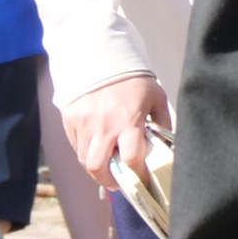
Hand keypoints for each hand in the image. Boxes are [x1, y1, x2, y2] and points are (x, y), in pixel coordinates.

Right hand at [62, 73, 171, 192]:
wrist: (102, 56)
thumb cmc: (134, 79)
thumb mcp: (156, 97)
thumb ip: (162, 123)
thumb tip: (167, 146)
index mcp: (129, 120)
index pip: (131, 159)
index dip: (136, 175)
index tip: (141, 180)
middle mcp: (104, 125)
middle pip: (98, 167)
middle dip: (107, 181)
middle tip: (116, 182)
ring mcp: (84, 123)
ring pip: (84, 159)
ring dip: (95, 167)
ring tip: (105, 166)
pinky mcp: (70, 119)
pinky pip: (75, 145)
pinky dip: (85, 151)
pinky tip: (95, 147)